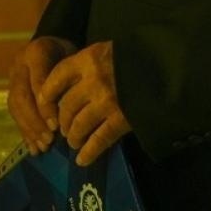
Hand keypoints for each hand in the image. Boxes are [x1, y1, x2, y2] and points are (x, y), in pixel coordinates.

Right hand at [6, 36, 74, 153]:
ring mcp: (12, 78)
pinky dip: (24, 132)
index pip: (37, 81)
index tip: (56, 125)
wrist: (53, 46)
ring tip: (43, 145)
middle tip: (49, 138)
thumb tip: (74, 110)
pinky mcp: (12, 91)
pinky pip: (14, 113)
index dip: (45, 105)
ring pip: (15, 106)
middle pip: (21, 96)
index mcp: (36, 52)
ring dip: (29, 128)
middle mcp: (19, 65)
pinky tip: (33, 148)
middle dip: (35, 120)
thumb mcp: (73, 59)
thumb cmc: (69, 55)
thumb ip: (71, 79)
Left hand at [38, 41, 130, 166]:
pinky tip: (82, 160)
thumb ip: (85, 65)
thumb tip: (64, 86)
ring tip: (72, 142)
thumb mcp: (106, 50)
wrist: (166, 67)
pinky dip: (89, 152)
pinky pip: (99, 140)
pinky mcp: (121, 119)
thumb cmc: (133, 56)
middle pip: (66, 106)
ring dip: (73, 137)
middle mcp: (93, 81)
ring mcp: (107, 102)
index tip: (44, 105)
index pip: (56, 78)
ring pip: (79, 125)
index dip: (47, 95)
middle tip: (63, 128)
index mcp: (87, 60)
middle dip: (62, 121)